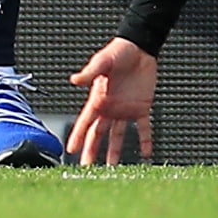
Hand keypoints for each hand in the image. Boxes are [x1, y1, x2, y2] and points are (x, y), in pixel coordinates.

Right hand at [68, 37, 157, 164]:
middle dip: (92, 151)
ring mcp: (125, 109)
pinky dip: (145, 141)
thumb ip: (90, 72)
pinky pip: (143, 128)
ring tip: (113, 169)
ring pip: (118, 136)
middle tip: (87, 167)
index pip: (85, 122)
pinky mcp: (141, 107)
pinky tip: (147, 154)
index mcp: (98, 99)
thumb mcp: (103, 61)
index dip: (78, 136)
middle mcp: (110, 107)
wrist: (140, 48)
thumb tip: (74, 80)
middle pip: (98, 134)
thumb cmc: (119, 51)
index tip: (70, 150)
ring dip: (115, 151)